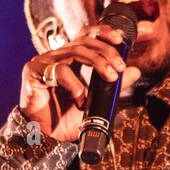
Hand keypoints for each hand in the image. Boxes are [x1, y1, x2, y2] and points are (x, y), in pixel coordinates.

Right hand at [19, 21, 140, 143]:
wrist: (43, 138)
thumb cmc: (64, 120)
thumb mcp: (95, 102)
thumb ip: (113, 86)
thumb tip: (135, 71)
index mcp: (69, 59)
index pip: (86, 35)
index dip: (103, 32)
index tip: (121, 39)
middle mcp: (57, 56)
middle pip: (84, 41)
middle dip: (107, 51)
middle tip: (120, 66)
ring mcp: (44, 62)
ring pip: (76, 51)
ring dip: (98, 63)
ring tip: (111, 77)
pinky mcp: (33, 71)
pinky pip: (60, 70)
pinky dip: (75, 84)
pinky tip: (80, 99)